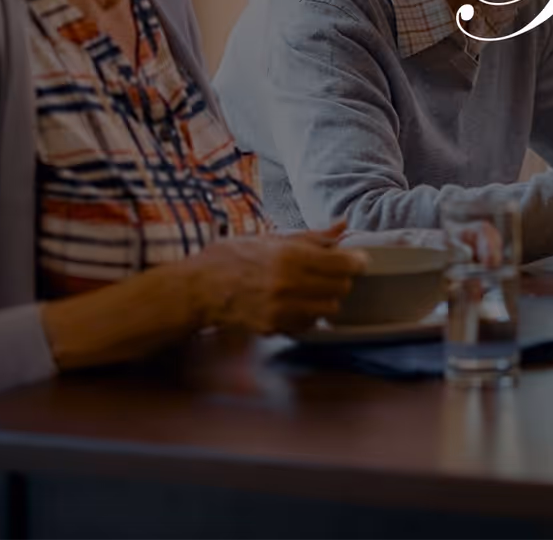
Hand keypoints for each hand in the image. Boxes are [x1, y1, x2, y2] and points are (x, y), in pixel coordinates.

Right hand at [182, 222, 367, 335]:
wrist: (196, 290)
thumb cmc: (231, 258)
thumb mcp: (271, 238)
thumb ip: (311, 236)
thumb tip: (343, 225)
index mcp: (289, 257)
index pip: (344, 264)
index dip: (355, 260)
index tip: (355, 259)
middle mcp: (288, 285)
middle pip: (342, 287)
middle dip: (341, 278)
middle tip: (330, 272)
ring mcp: (281, 310)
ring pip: (329, 308)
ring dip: (326, 298)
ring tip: (310, 287)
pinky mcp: (274, 328)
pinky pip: (309, 324)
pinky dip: (309, 314)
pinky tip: (296, 303)